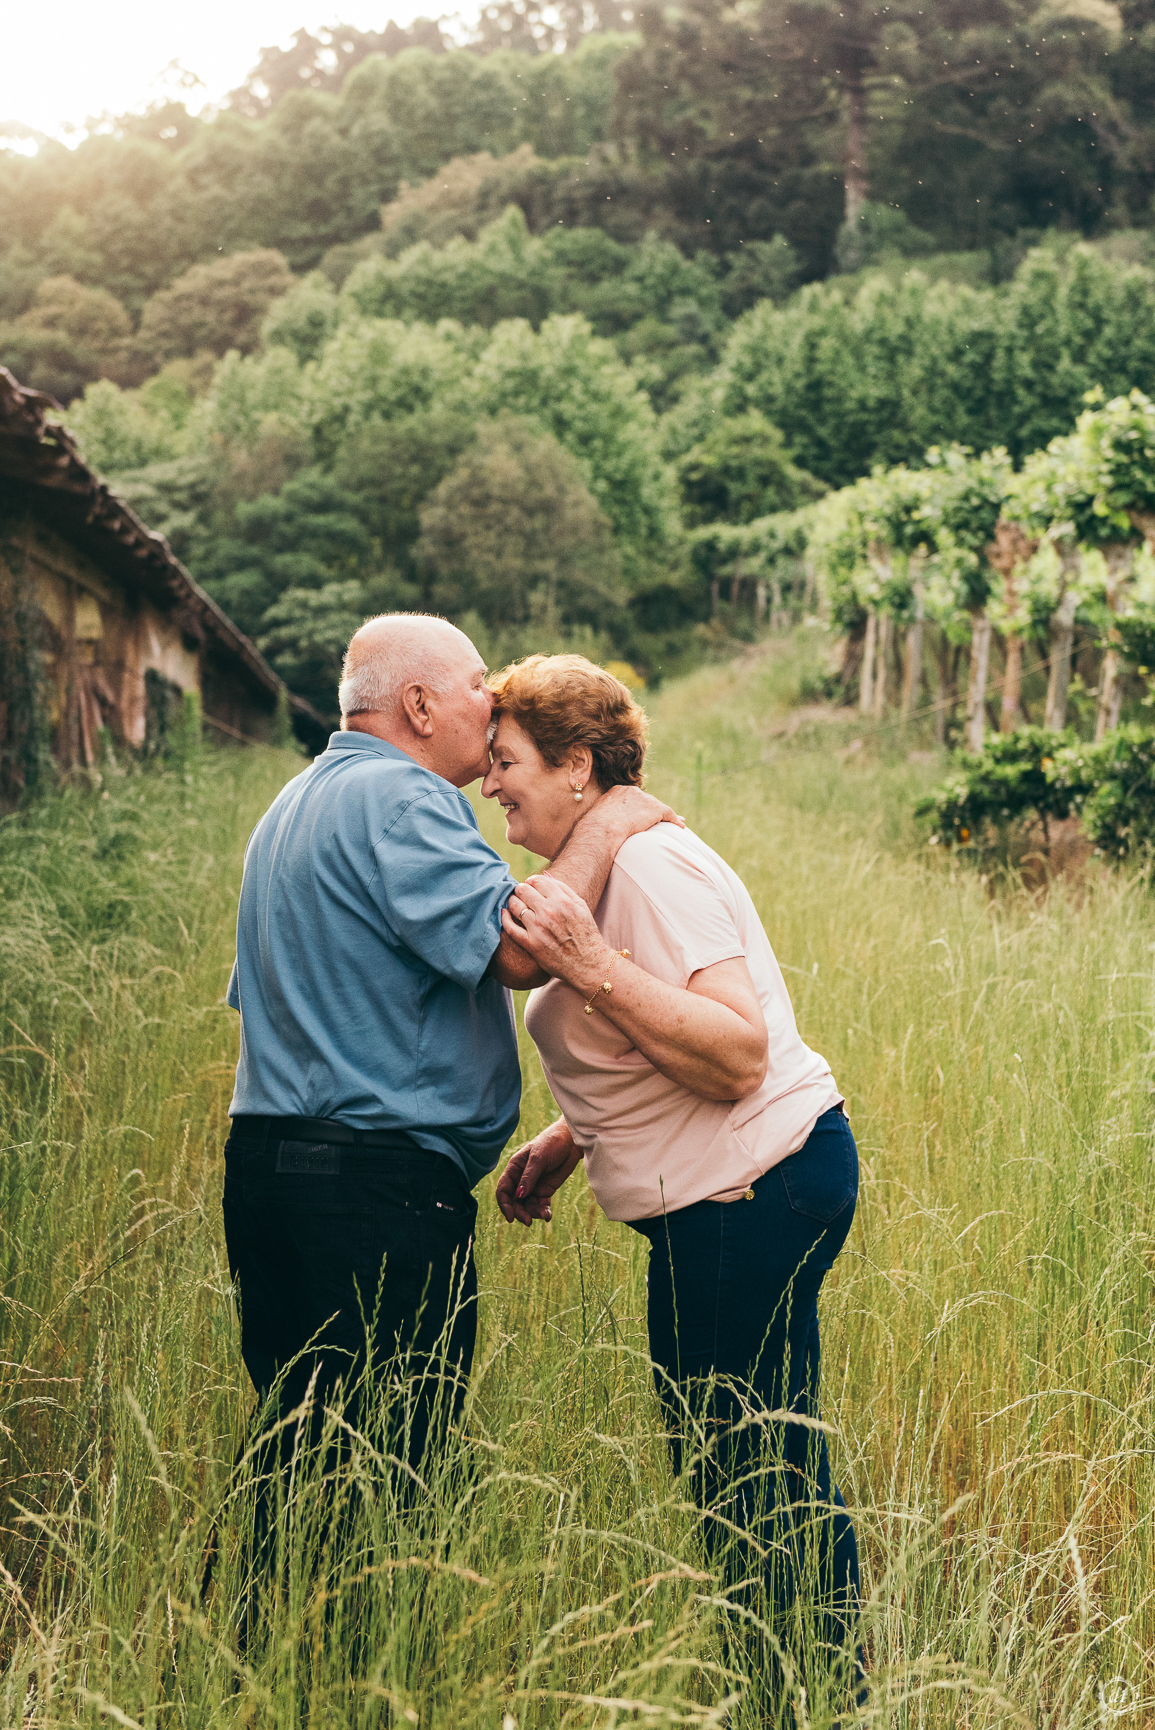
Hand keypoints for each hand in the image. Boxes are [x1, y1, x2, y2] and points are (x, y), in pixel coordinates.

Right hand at [496, 1120, 582, 1225]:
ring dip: (533, 1213)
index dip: (504, 1205)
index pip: (503, 1190)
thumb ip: (529, 1177)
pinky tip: (548, 1215)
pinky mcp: (545, 1191)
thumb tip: (519, 1195)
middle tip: (528, 1221)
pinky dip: (543, 1212)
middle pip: (514, 1202)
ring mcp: (533, 1186)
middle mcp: (521, 1179)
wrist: (572, 1141)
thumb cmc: (552, 1143)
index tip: (511, 1217)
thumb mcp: (539, 1158)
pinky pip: (540, 1205)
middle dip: (520, 1213)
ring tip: (544, 1215)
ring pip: (527, 1206)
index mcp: (514, 1168)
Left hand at [503, 874, 611, 989]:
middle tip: (522, 895)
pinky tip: (505, 914)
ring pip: (514, 905)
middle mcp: (548, 912)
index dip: (531, 881)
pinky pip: (510, 927)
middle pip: (523, 890)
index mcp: (562, 901)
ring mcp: (538, 928)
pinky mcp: (531, 944)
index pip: (536, 880)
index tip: (531, 887)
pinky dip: (505, 918)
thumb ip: (563, 888)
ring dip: (513, 902)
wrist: (589, 964)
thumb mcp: (581, 906)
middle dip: (521, 890)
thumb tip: (545, 874)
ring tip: (516, 904)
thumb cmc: (586, 934)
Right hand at [584, 784, 683, 844]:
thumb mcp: (595, 821)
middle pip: (646, 801)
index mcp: (616, 792)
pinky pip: (668, 814)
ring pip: (659, 808)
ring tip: (675, 823)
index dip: (638, 808)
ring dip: (666, 816)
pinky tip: (680, 827)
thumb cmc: (593, 831)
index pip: (632, 799)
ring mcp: (644, 799)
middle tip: (659, 819)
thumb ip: (602, 821)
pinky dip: (675, 820)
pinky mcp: (654, 809)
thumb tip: (596, 831)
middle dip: (653, 810)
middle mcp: (632, 792)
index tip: (642, 814)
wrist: (601, 831)